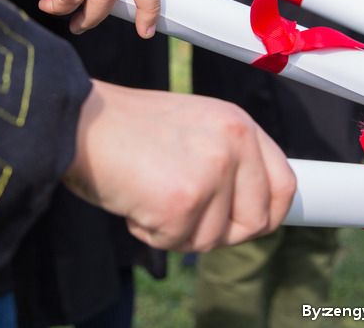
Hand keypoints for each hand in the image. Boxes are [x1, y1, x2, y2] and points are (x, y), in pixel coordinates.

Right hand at [64, 81, 296, 251]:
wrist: (78, 120)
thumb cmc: (126, 128)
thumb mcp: (192, 128)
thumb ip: (226, 159)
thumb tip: (252, 211)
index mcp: (238, 123)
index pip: (284, 184)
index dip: (267, 213)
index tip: (244, 224)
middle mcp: (233, 144)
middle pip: (254, 221)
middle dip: (218, 230)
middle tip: (180, 212)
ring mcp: (210, 173)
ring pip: (212, 239)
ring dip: (176, 229)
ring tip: (147, 191)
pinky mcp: (182, 202)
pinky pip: (176, 242)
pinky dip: (149, 231)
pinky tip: (132, 198)